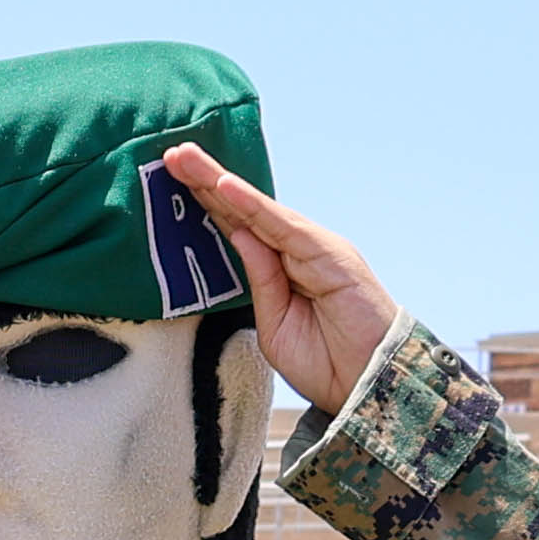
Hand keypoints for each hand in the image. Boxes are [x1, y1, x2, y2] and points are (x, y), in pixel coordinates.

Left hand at [162, 142, 399, 417]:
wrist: (367, 384)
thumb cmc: (325, 360)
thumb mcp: (273, 324)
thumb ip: (258, 281)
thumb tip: (237, 237)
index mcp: (281, 267)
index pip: (236, 228)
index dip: (205, 205)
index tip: (171, 181)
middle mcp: (298, 250)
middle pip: (243, 210)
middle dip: (205, 182)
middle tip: (171, 154)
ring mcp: (315, 248)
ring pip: (258, 210)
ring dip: (220, 183)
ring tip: (186, 159)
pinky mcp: (330, 255)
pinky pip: (283, 228)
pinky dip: (253, 206)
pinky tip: (225, 187)